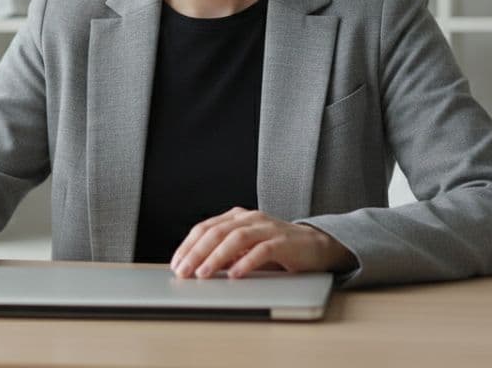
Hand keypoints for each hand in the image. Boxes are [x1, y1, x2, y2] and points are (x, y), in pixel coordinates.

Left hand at [170, 207, 357, 278]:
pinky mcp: (284, 241)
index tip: (176, 264)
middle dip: (196, 252)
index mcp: (236, 217)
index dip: (188, 245)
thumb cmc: (276, 249)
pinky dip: (246, 262)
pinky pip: (262, 250)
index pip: (205, 228)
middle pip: (217, 232)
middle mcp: (250, 218)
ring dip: (217, 257)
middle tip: (184, 272)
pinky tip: (235, 275)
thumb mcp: (244, 251)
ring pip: (236, 238)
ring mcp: (267, 227)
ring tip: (203, 274)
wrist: (315, 246)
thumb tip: (196, 269)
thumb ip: (223, 255)